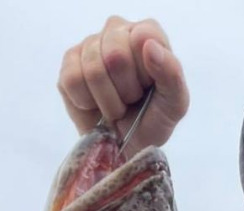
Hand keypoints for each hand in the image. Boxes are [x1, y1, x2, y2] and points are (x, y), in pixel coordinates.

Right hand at [58, 16, 189, 154]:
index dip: (144, 73)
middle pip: (114, 55)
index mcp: (147, 34)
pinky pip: (72, 81)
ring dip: (108, 101)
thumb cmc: (153, 120)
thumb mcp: (175, 104)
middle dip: (126, 91)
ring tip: (116, 106)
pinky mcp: (69, 64)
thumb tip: (150, 46)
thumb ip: (171, 74)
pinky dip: (87, 104)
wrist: (128, 147)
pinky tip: (96, 105)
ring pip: (92, 70)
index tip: (148, 88)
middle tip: (131, 100)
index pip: (141, 37)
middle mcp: (117, 31)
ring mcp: (90, 45)